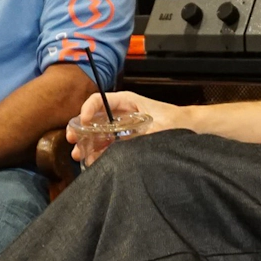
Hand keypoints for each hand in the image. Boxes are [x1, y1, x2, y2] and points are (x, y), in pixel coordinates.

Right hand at [69, 90, 189, 164]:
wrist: (187, 127)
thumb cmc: (174, 120)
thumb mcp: (156, 126)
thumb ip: (139, 134)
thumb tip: (121, 145)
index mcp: (126, 101)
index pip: (99, 100)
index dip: (86, 109)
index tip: (82, 123)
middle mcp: (120, 111)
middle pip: (93, 117)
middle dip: (80, 129)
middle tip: (72, 141)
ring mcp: (121, 125)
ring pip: (98, 131)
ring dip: (87, 143)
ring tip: (79, 156)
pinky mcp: (125, 137)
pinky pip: (108, 142)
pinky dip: (99, 150)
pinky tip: (93, 160)